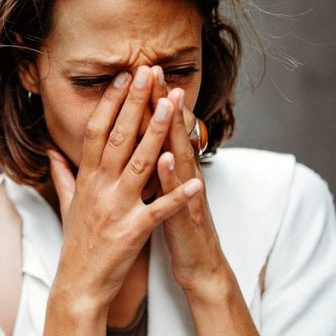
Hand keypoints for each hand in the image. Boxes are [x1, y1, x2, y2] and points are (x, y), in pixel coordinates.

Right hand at [48, 65, 202, 309]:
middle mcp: (99, 189)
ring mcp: (116, 209)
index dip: (111, 103)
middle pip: (117, 137)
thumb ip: (63, 174)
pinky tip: (198, 180)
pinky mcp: (132, 231)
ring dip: (157, 132)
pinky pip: (159, 210)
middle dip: (135, 104)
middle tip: (148, 73)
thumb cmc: (77, 245)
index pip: (97, 132)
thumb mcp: (68, 205)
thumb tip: (51, 151)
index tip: (124, 78)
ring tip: (172, 105)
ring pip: (139, 163)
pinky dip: (178, 196)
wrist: (78, 285)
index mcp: (87, 180)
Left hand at [156, 86, 234, 298]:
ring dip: (175, 130)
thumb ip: (150, 168)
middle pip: (172, 133)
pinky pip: (179, 195)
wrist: (201, 266)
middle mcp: (183, 176)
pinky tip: (164, 159)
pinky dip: (172, 177)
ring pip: (182, 156)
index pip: (157, 130)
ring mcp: (188, 194)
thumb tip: (139, 146)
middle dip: (162, 102)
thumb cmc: (176, 228)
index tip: (134, 74)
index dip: (147, 102)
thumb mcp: (161, 193)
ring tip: (167, 102)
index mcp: (170, 169)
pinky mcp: (188, 217)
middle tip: (154, 69)